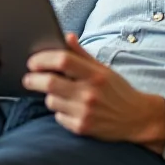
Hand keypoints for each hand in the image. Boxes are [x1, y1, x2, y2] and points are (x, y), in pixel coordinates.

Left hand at [23, 33, 164, 152]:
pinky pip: (58, 117)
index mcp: (96, 74)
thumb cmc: (118, 90)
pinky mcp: (81, 128)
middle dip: (32, 79)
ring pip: (50, 101)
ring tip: (59, 93)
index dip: (43, 59)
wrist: (136, 118)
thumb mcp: (104, 69)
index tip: (33, 61)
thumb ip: (82, 54)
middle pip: (49, 82)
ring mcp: (84, 112)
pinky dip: (60, 111)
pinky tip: (71, 108)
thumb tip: (66, 36)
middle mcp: (89, 93)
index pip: (63, 61)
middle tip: (28, 78)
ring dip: (49, 96)